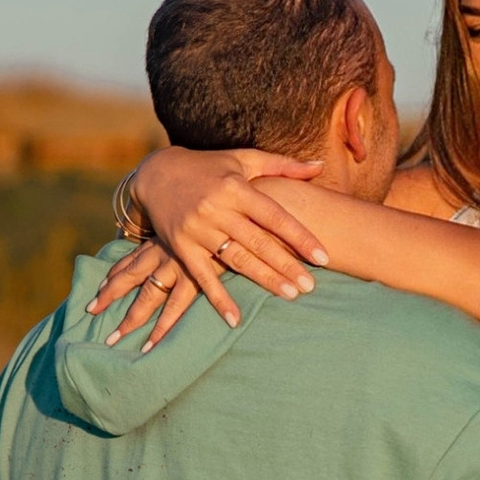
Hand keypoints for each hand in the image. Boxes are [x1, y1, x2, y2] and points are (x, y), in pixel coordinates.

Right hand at [90, 148, 331, 335]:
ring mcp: (198, 229)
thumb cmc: (209, 167)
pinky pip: (203, 276)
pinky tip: (236, 320)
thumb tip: (320, 165)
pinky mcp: (181, 246)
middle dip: (287, 265)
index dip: (300, 237)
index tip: (323, 258)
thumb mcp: (243, 159)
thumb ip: (282, 165)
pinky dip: (218, 299)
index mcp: (236, 188)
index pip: (274, 216)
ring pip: (236, 260)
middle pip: (258, 242)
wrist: (156, 173)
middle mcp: (217, 209)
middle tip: (311, 286)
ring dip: (264, 279)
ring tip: (290, 295)